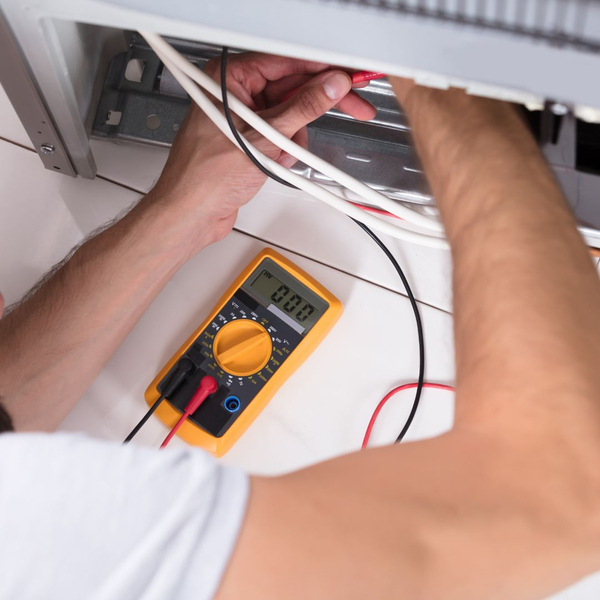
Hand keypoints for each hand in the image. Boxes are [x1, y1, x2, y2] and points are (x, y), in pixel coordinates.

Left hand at [145, 52, 375, 256]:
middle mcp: (234, 94)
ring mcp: (242, 118)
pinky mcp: (248, 139)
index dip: (323, 70)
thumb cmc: (206, 175)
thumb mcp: (264, 138)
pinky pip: (280, 135)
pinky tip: (274, 163)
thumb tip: (330, 87)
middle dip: (315, 108)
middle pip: (292, 89)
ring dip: (293, 138)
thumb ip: (302, 108)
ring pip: (290, 116)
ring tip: (282, 154)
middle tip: (355, 106)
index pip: (287, 62)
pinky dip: (285, 151)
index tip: (348, 76)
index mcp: (229, 78)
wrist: (193, 212)